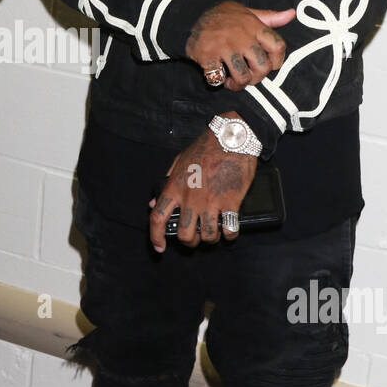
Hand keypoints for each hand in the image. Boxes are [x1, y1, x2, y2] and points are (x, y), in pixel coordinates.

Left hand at [148, 122, 256, 251]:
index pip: (158, 218)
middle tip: (194, 239)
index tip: (159, 247)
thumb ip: (166, 182)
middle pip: (184, 234)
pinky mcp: (231, 202)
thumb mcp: (179, 161)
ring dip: (210, 239)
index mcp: (175, 187)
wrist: (231, 138)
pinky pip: (229, 228)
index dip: (156, 237)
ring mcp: (211, 202)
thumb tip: (155, 203)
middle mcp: (190, 198)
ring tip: (213, 234)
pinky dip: (230, 234)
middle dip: (189, 242)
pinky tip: (229, 230)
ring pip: (207, 236)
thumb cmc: (205, 147)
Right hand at [185, 1, 294, 90]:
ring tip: (230, 81)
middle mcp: (242, 37)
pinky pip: (218, 78)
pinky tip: (215, 75)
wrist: (192, 14)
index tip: (268, 65)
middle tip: (248, 77)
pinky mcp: (208, 56)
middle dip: (256, 78)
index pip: (278, 46)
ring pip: (243, 77)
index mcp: (254, 27)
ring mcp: (225, 47)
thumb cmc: (224, 17)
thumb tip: (292, 14)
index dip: (277, 61)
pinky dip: (217, 81)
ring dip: (237, 84)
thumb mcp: (248, 13)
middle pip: (262, 67)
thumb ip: (270, 18)